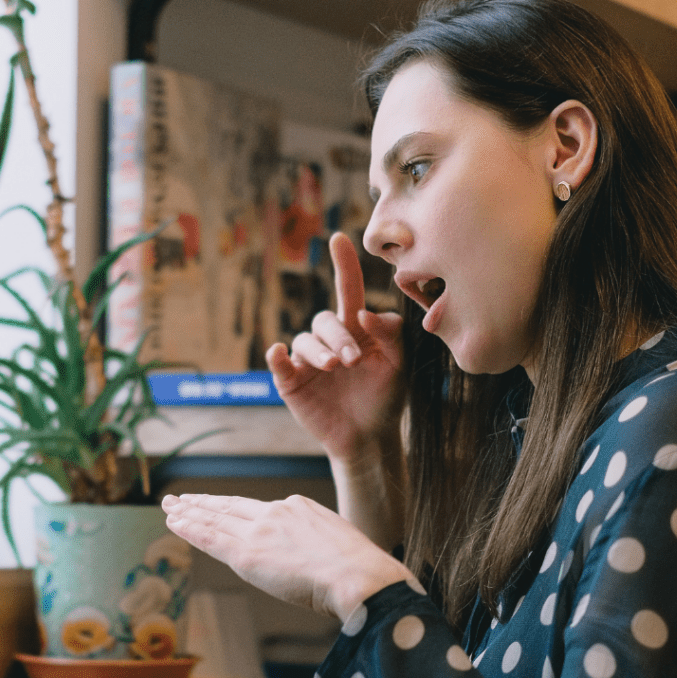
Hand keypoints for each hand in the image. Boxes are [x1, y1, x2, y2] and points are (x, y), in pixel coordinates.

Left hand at [162, 492, 422, 623]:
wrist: (360, 576)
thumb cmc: (361, 572)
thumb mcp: (339, 544)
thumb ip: (317, 546)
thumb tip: (313, 560)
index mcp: (298, 507)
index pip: (255, 509)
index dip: (231, 507)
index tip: (216, 505)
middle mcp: (275, 512)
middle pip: (229, 506)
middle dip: (202, 503)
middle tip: (179, 499)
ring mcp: (259, 531)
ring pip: (215, 519)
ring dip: (189, 513)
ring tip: (169, 507)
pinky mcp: (248, 553)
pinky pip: (211, 538)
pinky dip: (190, 529)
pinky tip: (175, 523)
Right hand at [267, 232, 404, 461]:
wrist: (369, 439)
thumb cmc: (385, 399)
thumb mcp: (399, 365)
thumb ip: (390, 335)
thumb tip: (363, 314)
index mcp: (356, 330)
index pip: (349, 291)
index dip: (344, 265)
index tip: (339, 238)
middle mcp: (329, 339)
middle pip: (326, 321)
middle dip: (339, 337)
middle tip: (353, 361)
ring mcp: (308, 360)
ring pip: (305, 340)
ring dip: (320, 350)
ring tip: (335, 367)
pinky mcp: (290, 381)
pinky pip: (278, 362)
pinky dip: (277, 356)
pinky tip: (280, 353)